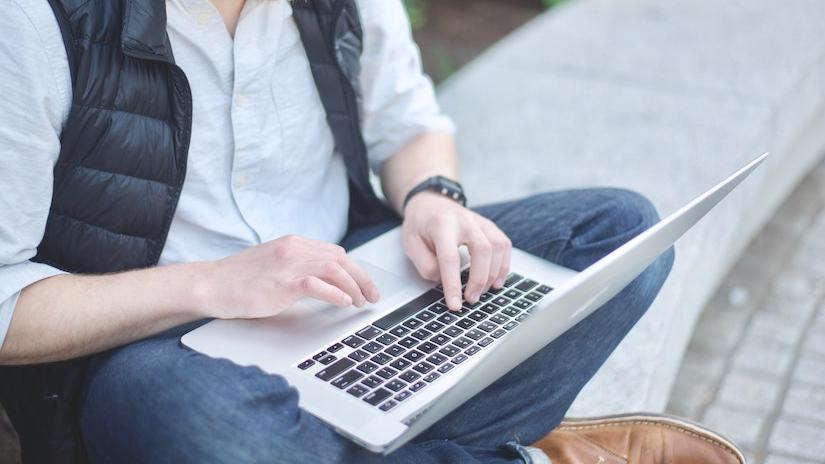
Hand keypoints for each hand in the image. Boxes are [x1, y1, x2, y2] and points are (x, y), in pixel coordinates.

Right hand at [196, 235, 379, 318]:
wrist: (211, 284)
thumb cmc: (240, 279)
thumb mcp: (275, 264)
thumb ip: (298, 265)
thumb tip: (326, 279)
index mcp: (294, 243)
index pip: (336, 253)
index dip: (355, 270)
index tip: (365, 286)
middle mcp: (294, 250)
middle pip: (341, 260)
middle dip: (362, 279)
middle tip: (373, 297)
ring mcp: (288, 265)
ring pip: (334, 270)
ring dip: (353, 287)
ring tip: (360, 302)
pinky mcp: (281, 284)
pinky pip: (316, 285)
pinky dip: (335, 293)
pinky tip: (344, 303)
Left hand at [402, 192, 511, 310]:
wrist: (429, 203)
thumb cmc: (420, 225)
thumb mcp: (411, 245)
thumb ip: (427, 265)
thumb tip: (445, 281)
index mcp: (442, 224)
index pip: (450, 258)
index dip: (453, 284)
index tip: (455, 304)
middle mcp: (464, 220)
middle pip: (482, 250)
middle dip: (479, 279)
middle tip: (471, 300)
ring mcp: (480, 221)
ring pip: (498, 246)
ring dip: (494, 274)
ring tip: (483, 292)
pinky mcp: (489, 226)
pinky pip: (504, 244)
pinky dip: (504, 265)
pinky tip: (497, 280)